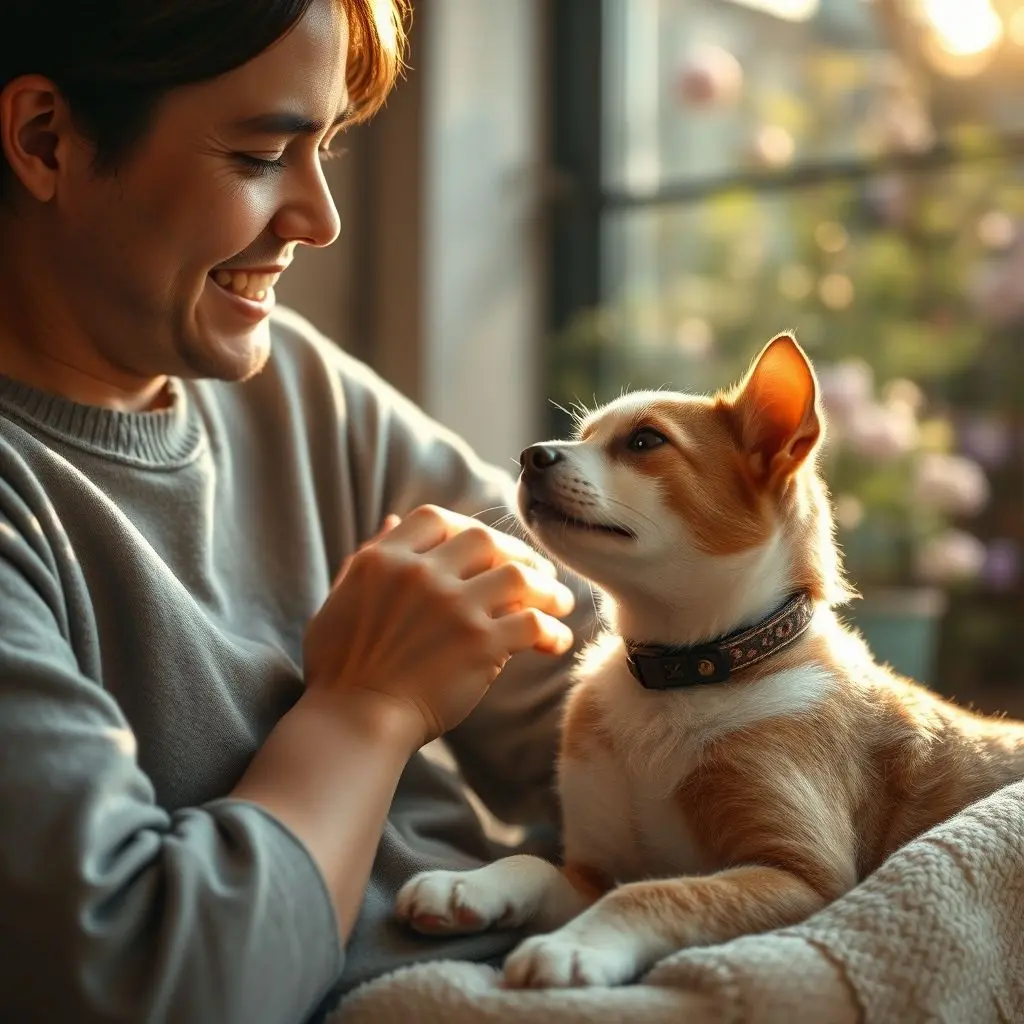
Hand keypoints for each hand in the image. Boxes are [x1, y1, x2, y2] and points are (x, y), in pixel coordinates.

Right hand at [302, 505, 575, 748]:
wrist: (352, 723)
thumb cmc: (340, 671)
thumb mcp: (341, 599)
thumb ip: (369, 558)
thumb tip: (391, 518)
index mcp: (384, 560)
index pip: (436, 519)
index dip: (465, 528)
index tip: (486, 549)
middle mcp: (421, 574)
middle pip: (484, 540)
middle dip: (517, 552)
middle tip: (537, 572)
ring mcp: (453, 606)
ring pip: (519, 575)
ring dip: (546, 589)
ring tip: (560, 603)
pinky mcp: (480, 643)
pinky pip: (533, 623)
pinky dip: (552, 630)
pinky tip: (556, 642)